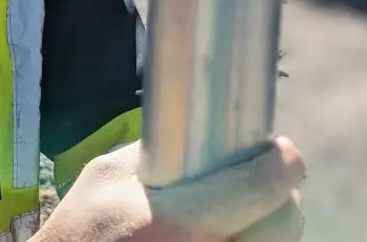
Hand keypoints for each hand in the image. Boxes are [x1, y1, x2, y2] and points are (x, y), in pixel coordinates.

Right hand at [36, 136, 304, 241]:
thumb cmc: (81, 230)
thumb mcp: (104, 179)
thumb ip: (151, 155)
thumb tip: (197, 136)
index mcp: (172, 220)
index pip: (255, 190)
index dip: (280, 167)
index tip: (284, 154)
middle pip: (281, 227)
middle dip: (282, 201)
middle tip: (272, 186)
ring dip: (269, 229)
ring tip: (250, 213)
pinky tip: (230, 234)